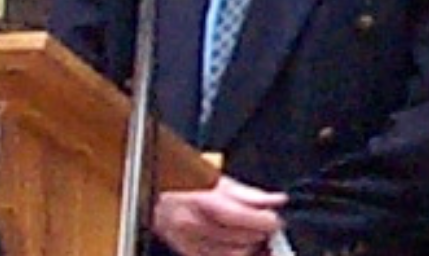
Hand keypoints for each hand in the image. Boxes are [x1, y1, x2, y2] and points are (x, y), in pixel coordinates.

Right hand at [153, 174, 287, 255]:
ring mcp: (190, 243)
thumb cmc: (183, 181)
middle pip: (240, 239)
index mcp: (203, 201)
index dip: (264, 221)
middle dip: (259, 234)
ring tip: (254, 236)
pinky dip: (234, 254)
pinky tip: (239, 246)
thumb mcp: (218, 179)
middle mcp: (194, 225)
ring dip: (249, 247)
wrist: (153, 195)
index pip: (242, 218)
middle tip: (267, 225)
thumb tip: (275, 199)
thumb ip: (248, 192)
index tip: (275, 220)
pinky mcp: (188, 253)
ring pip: (232, 255)